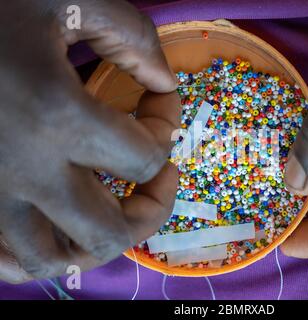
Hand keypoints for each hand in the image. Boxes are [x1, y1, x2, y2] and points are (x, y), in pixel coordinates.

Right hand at [0, 0, 178, 282]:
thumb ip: (133, 38)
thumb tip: (165, 84)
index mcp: (56, 117)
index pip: (146, 157)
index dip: (167, 127)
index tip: (162, 100)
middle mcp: (22, 171)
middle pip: (109, 233)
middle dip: (150, 210)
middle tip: (158, 178)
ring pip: (51, 260)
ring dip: (95, 243)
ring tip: (112, 209)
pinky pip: (1, 259)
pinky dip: (37, 253)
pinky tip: (54, 224)